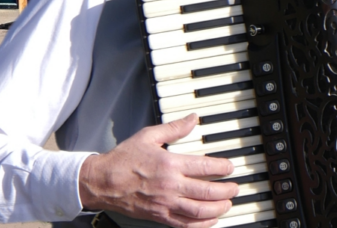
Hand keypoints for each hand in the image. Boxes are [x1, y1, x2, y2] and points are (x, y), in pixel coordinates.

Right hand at [78, 114, 237, 227]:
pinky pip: (182, 224)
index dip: (221, 168)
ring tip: (227, 205)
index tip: (230, 167)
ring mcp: (164, 204)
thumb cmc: (123, 159)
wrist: (101, 183)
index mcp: (170, 164)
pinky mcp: (157, 216)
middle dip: (225, 191)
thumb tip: (193, 119)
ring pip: (197, 211)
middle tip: (235, 188)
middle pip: (205, 192)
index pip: (204, 167)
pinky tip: (209, 221)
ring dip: (216, 209)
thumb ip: (174, 128)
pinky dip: (199, 225)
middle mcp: (169, 186)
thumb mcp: (149, 136)